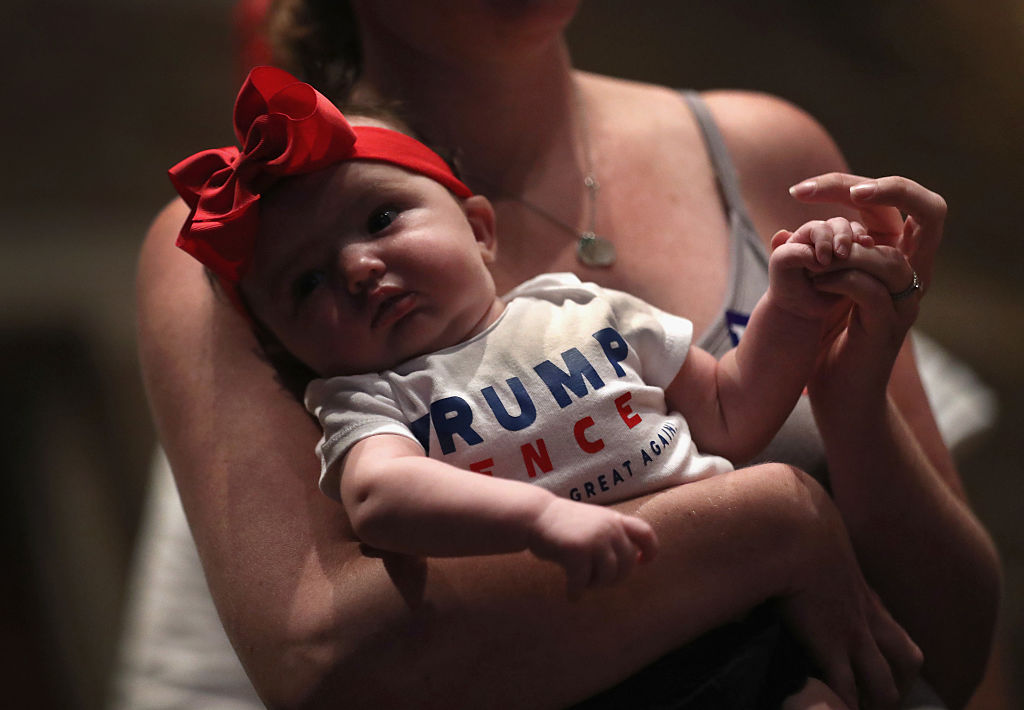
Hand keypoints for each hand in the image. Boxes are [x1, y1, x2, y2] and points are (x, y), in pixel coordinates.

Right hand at [527, 498, 657, 599]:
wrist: (535, 516)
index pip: (645, 533)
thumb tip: (632, 562)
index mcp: (614, 520)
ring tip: (582, 584)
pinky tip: (571, 596)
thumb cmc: (562, 524)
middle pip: (627, 565)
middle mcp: (608, 528)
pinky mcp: (577, 552)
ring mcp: (594, 539)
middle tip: (597, 582)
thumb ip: (611, 535)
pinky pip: (582, 582)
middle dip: (614, 578)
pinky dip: (576, 592)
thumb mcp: (593, 522)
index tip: (643, 562)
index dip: (651, 550)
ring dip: (595, 585)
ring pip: (608, 576)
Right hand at [781, 476, 922, 708]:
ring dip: (876, 701)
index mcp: (862, 592)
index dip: (889, 653)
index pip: (891, 630)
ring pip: (886, 684)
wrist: (793, 525)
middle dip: (898, 684)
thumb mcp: (810, 539)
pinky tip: (829, 705)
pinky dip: (842, 702)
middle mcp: (867, 615)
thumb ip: (807, 553)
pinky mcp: (830, 644)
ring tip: (853, 708)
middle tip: (877, 699)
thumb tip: (782, 552)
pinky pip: (846, 689)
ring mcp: (853, 633)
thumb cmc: (794, 523)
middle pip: (907, 659)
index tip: (873, 666)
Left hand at [788, 174, 941, 395]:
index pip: (900, 201)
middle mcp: (912, 276)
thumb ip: (808, 264)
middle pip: (931, 210)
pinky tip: (814, 283)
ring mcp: (905, 303)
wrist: (839, 398)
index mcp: (896, 260)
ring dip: (844, 252)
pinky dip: (839, 281)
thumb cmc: (826, 345)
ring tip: (812, 263)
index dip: (854, 184)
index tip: (802, 190)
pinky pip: (872, 290)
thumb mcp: (815, 295)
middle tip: (837, 198)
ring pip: (890, 256)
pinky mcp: (888, 328)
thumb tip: (781, 234)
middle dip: (884, 191)